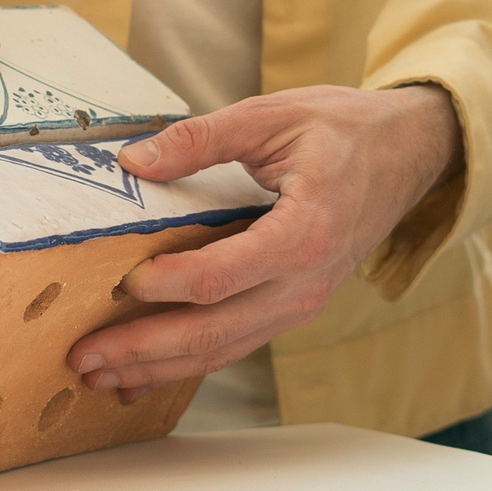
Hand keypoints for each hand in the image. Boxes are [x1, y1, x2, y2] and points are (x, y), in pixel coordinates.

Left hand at [66, 85, 460, 390]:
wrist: (408, 153)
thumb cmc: (346, 131)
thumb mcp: (272, 115)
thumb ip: (202, 138)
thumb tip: (136, 161)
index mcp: (304, 232)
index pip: (222, 277)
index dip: (166, 285)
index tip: (121, 284)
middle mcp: (305, 282)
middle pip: (215, 331)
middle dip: (144, 349)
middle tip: (84, 358)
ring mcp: (302, 302)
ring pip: (224, 349)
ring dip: (158, 366)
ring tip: (101, 375)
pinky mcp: (292, 307)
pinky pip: (237, 343)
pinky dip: (188, 363)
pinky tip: (145, 372)